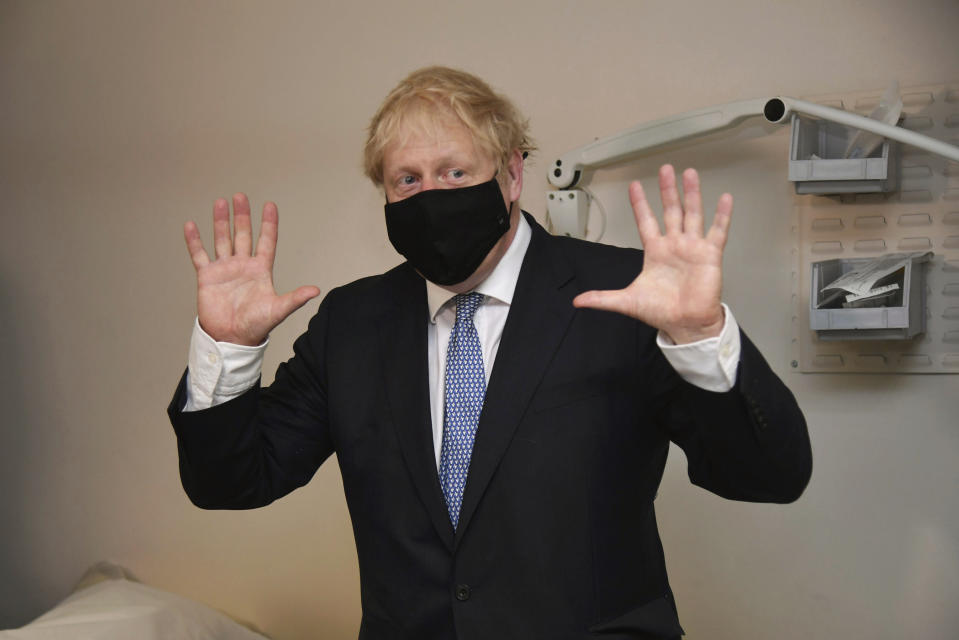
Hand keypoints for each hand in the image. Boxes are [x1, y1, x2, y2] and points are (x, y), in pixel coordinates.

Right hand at [183, 193, 320, 345]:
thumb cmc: (256, 326)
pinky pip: (199, 254)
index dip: (268, 224)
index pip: (266, 241)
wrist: (231, 339)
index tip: (270, 205)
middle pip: (243, 235)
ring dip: (221, 222)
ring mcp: (225, 269)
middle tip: (240, 196)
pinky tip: (191, 225)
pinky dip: (195, 241)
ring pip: (222, 240)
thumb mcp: (278, 309)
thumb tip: (316, 290)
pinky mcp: (207, 276)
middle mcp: (243, 266)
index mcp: (261, 270)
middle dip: (242, 216)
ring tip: (220, 203)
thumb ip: (295, 298)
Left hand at [573, 165, 730, 343]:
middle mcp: (674, 245)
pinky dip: (722, 215)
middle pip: (670, 210)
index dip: (640, 204)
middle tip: (665, 169)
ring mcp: (692, 247)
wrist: (685, 325)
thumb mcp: (627, 301)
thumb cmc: (661, 312)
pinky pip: (717, 231)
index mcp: (655, 251)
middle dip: (667, 190)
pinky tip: (725, 199)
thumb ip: (602, 298)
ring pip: (692, 214)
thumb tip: (578, 300)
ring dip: (691, 194)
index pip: (645, 221)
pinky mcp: (710, 255)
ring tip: (689, 174)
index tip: (634, 186)